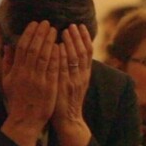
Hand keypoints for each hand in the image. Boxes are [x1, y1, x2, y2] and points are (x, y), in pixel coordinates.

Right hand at [0, 21, 58, 145]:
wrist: (25, 119)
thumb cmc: (17, 99)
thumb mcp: (8, 81)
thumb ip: (7, 63)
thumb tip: (7, 46)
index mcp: (16, 71)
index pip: (22, 47)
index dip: (29, 33)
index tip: (34, 23)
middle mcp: (27, 74)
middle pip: (34, 49)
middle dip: (41, 34)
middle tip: (47, 22)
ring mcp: (39, 80)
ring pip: (44, 56)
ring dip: (50, 41)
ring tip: (55, 30)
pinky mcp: (49, 87)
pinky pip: (53, 68)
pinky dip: (57, 56)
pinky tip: (61, 46)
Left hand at [51, 24, 92, 145]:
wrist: (68, 120)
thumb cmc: (68, 101)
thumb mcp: (76, 83)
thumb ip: (75, 69)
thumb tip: (70, 52)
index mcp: (85, 74)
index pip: (88, 52)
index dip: (84, 38)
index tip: (80, 25)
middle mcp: (82, 76)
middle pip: (83, 52)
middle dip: (77, 37)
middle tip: (71, 24)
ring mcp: (74, 81)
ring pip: (75, 58)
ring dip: (70, 43)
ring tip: (65, 30)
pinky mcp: (64, 86)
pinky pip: (63, 68)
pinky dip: (62, 56)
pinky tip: (57, 46)